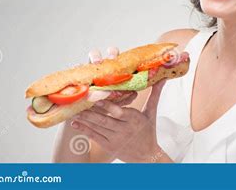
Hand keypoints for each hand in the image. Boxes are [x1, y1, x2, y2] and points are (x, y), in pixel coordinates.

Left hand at [70, 47, 166, 161]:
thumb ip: (154, 94)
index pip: (120, 112)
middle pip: (105, 120)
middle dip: (91, 112)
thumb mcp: (151, 112)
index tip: (97, 99)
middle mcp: (125, 130)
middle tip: (79, 103)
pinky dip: (84, 129)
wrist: (146, 156)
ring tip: (72, 110)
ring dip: (84, 119)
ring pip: (98, 128)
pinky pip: (94, 137)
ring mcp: (116, 139)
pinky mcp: (109, 146)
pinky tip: (75, 123)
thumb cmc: (149, 131)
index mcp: (136, 120)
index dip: (108, 106)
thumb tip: (162, 79)